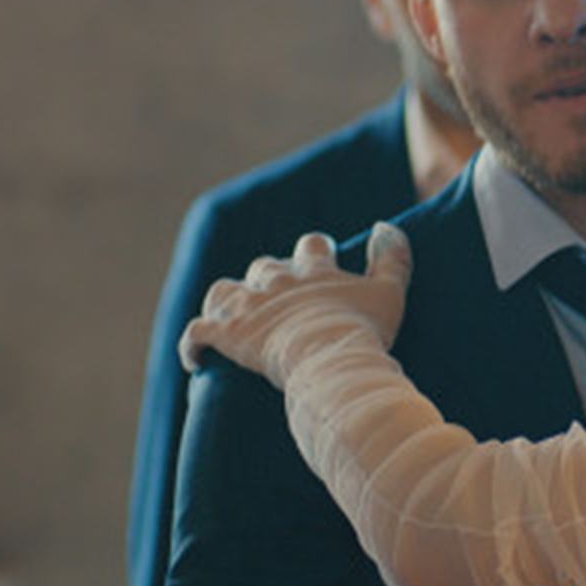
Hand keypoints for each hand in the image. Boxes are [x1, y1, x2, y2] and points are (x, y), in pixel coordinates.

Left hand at [178, 223, 412, 387]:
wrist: (330, 359)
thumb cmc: (363, 329)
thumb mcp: (389, 292)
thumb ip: (391, 258)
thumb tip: (386, 226)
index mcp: (313, 270)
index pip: (311, 246)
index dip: (315, 251)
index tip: (322, 259)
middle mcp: (276, 281)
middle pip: (265, 266)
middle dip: (269, 277)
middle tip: (279, 298)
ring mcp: (248, 306)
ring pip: (224, 290)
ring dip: (227, 300)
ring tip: (232, 316)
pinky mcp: (227, 334)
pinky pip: (197, 334)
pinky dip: (193, 345)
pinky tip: (196, 358)